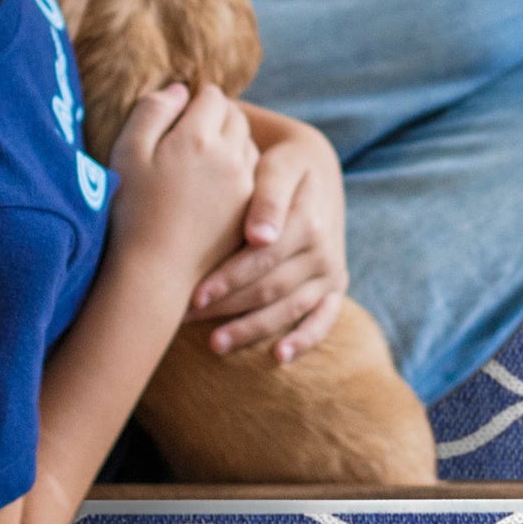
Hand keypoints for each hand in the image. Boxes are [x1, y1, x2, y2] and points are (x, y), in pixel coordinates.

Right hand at [109, 83, 258, 282]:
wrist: (153, 274)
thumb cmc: (130, 212)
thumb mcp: (127, 153)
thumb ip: (152, 111)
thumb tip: (180, 90)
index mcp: (198, 137)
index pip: (212, 96)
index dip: (195, 99)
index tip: (179, 113)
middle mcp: (230, 157)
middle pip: (236, 118)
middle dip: (216, 118)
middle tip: (189, 134)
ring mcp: (245, 187)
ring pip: (248, 146)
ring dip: (230, 144)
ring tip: (201, 161)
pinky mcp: (250, 212)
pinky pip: (252, 177)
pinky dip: (238, 172)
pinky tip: (213, 188)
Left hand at [187, 122, 346, 361]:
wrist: (313, 169)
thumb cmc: (281, 166)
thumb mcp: (276, 166)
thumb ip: (267, 196)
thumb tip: (260, 237)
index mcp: (309, 221)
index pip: (263, 259)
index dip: (227, 280)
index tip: (193, 296)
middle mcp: (324, 251)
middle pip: (271, 288)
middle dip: (228, 307)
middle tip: (187, 320)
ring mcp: (331, 272)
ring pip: (290, 309)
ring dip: (252, 329)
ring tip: (215, 344)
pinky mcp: (335, 286)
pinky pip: (324, 319)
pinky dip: (305, 340)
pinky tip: (278, 357)